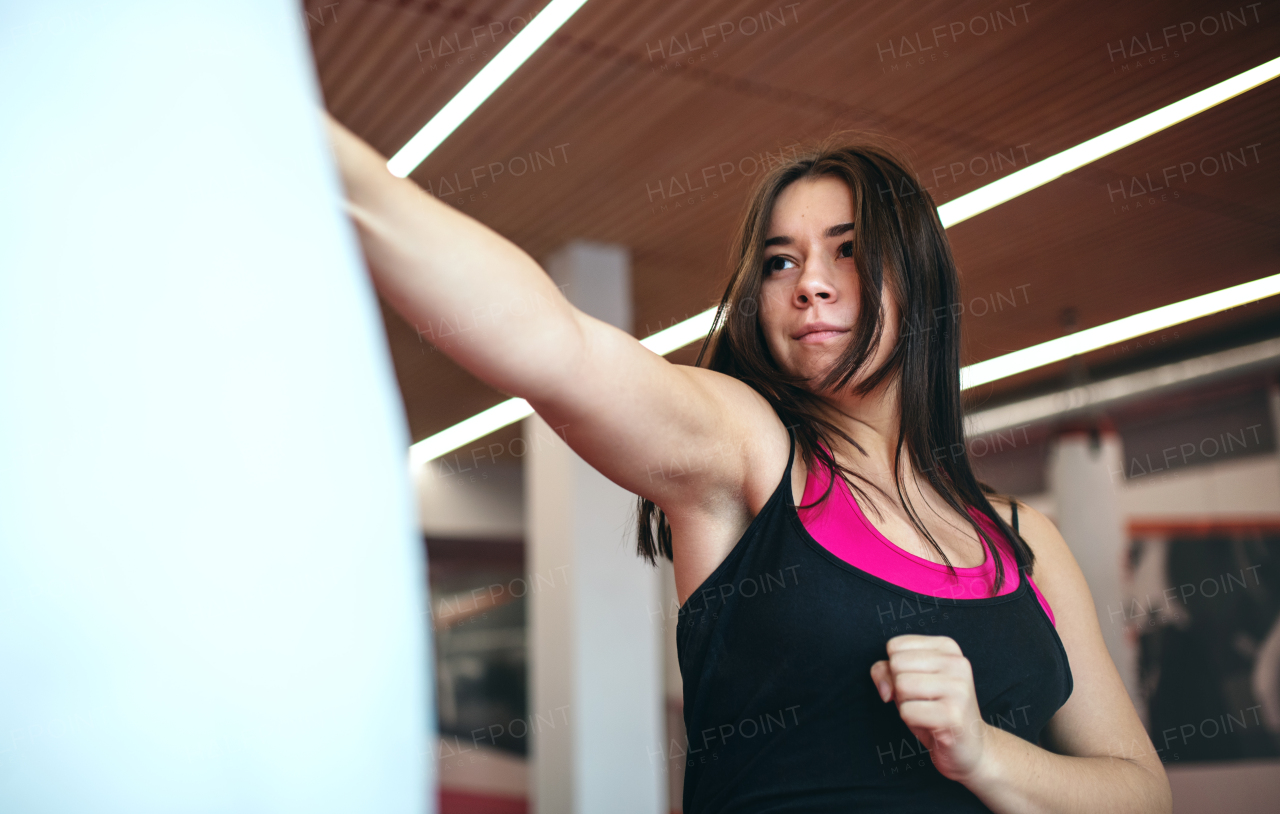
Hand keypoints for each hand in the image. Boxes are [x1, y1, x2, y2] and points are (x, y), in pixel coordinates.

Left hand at [869, 634, 989, 782]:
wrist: (969, 746)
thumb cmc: (934, 710)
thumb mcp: (908, 681)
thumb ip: (886, 670)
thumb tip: (885, 687)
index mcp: (947, 647)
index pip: (895, 646)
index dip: (894, 669)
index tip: (915, 684)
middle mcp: (957, 663)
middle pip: (896, 664)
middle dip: (899, 687)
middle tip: (922, 700)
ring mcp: (958, 688)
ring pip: (901, 686)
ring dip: (905, 704)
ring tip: (926, 711)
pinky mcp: (953, 715)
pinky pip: (907, 711)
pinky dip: (911, 721)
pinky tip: (931, 724)